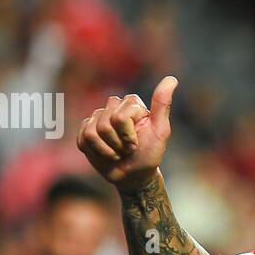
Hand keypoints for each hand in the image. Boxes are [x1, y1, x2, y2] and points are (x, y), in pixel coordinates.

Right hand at [76, 75, 177, 191]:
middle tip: (127, 149)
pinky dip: (95, 152)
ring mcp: (97, 117)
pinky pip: (82, 139)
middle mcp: (113, 106)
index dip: (128, 137)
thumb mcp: (160, 131)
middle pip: (105, 125)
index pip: (120, 118)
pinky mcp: (85, 130)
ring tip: (117, 153)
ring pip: (92, 133)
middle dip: (117, 144)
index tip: (137, 144)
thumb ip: (162, 104)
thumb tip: (172, 79)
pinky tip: (105, 154)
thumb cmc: (150, 154)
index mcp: (131, 103)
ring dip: (107, 150)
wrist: (134, 175)